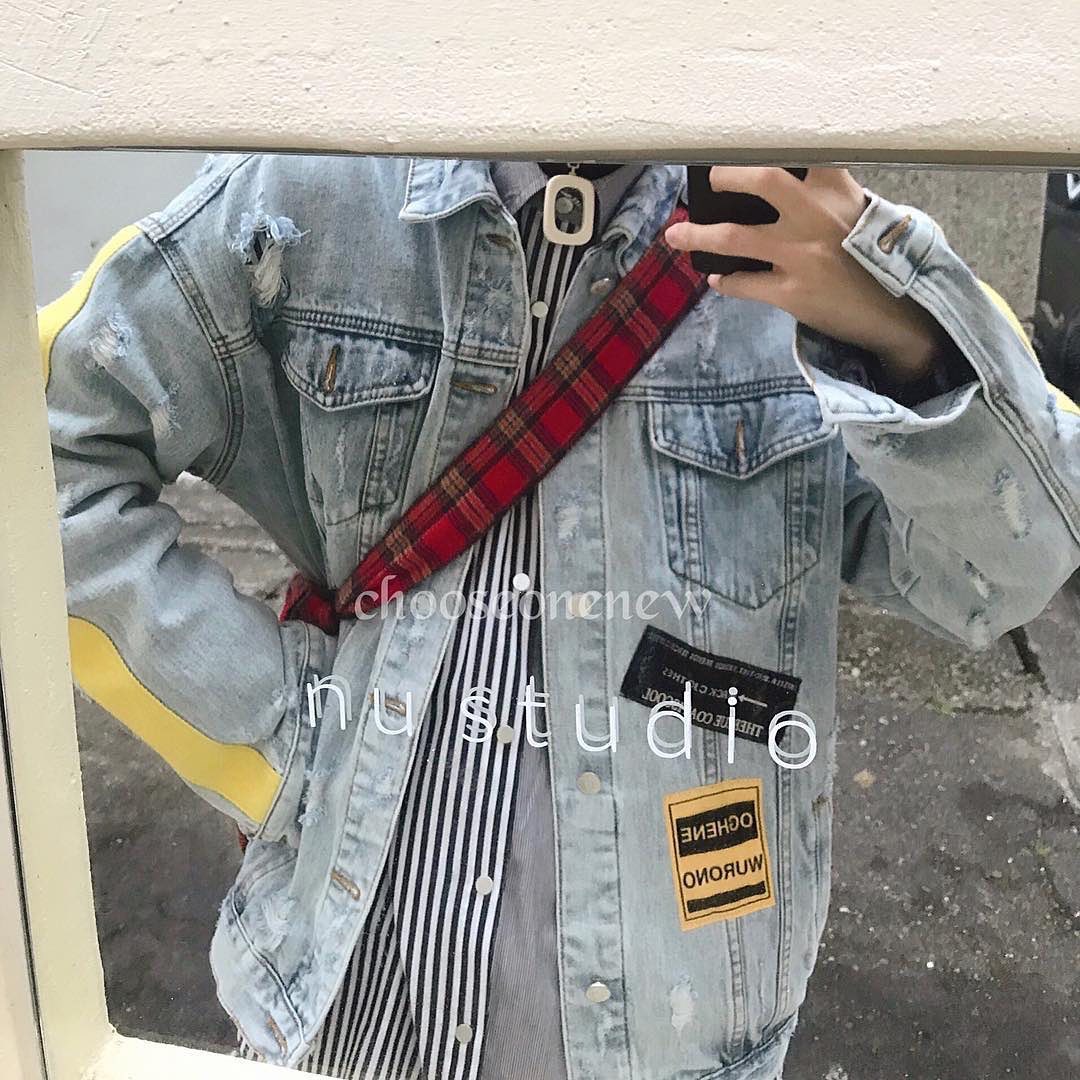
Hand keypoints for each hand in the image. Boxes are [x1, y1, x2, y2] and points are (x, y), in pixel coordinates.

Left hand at [664, 166, 949, 381]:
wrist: (899, 310)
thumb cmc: (877, 257)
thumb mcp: (861, 212)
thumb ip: (827, 193)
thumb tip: (777, 180)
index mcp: (837, 190)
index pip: (801, 153)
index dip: (769, 143)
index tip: (745, 136)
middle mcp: (817, 216)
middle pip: (764, 180)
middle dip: (728, 176)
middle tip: (710, 179)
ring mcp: (802, 256)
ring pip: (737, 237)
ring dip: (699, 234)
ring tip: (675, 234)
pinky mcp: (793, 293)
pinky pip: (745, 283)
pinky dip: (727, 281)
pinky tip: (717, 278)